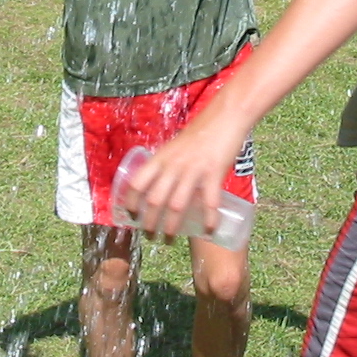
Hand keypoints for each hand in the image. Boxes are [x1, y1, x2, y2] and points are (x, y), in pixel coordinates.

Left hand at [125, 105, 248, 240]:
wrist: (226, 116)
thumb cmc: (201, 131)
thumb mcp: (177, 145)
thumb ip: (169, 162)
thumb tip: (162, 183)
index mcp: (162, 156)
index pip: (138, 182)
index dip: (131, 202)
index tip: (132, 216)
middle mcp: (173, 164)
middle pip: (154, 199)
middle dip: (149, 223)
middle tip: (150, 237)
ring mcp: (193, 169)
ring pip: (176, 205)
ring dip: (171, 227)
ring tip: (169, 240)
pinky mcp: (213, 172)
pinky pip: (209, 201)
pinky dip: (209, 219)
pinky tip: (208, 230)